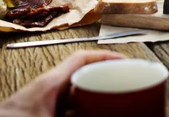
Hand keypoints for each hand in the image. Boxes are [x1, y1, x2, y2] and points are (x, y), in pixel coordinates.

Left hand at [0, 50, 124, 116]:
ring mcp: (44, 106)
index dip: (107, 57)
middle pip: (83, 80)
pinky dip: (81, 114)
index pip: (82, 58)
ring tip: (116, 108)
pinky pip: (67, 113)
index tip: (127, 62)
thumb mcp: (49, 116)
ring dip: (94, 104)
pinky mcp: (40, 116)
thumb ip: (79, 111)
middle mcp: (48, 92)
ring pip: (76, 101)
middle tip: (127, 93)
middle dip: (105, 85)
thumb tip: (101, 109)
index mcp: (50, 83)